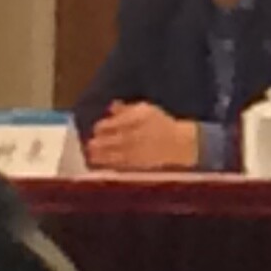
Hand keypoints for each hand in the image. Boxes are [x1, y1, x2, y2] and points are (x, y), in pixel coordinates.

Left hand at [88, 104, 205, 172]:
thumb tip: (111, 106)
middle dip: (96, 142)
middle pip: (107, 139)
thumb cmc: (161, 124)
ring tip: (92, 154)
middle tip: (90, 143)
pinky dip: (107, 164)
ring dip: (98, 154)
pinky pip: (117, 164)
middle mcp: (134, 133)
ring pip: (109, 154)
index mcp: (137, 117)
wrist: (179, 144)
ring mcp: (135, 150)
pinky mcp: (136, 163)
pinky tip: (101, 163)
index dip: (101, 127)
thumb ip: (127, 109)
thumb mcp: (147, 110)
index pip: (111, 123)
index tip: (97, 129)